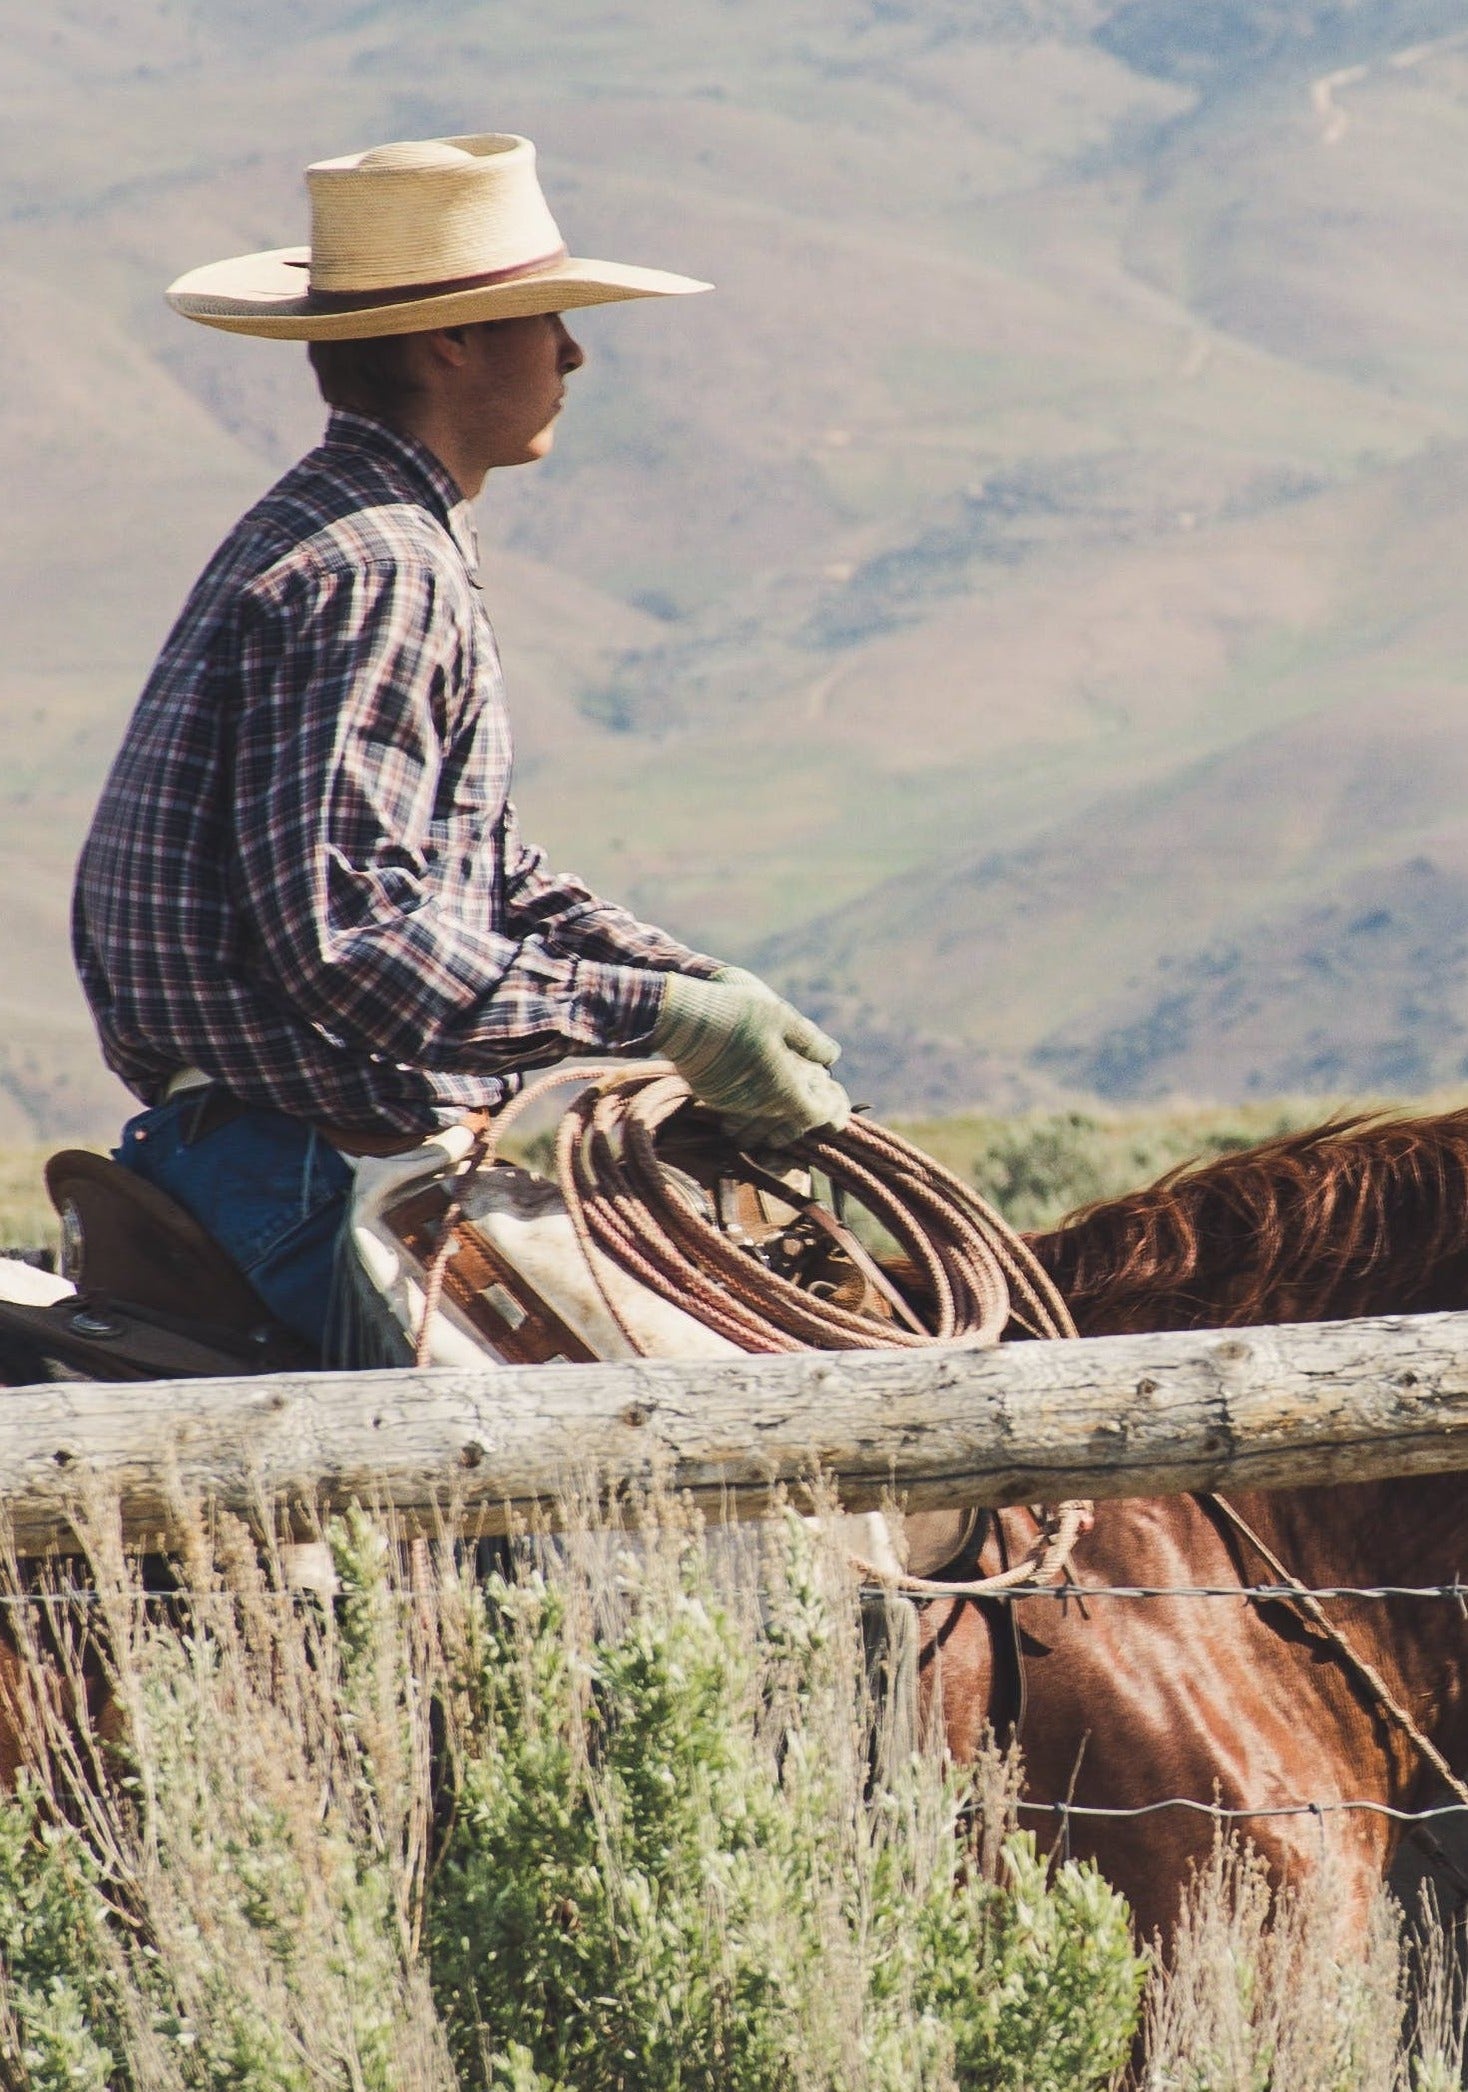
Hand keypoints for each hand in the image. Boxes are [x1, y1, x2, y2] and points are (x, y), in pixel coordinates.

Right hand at [651, 975, 849, 1146]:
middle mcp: (758, 1105)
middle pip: (789, 1129)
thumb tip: (831, 1057)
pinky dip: (752, 1108)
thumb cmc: (736, 1013)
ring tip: (785, 1094)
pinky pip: (738, 1113)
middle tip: (813, 1099)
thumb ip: (810, 1041)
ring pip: (761, 1125)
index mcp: (783, 1089)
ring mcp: (731, 1103)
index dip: (832, 1111)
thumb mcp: (782, 1017)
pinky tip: (755, 1083)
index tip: (836, 1102)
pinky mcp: (711, 1095)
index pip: (816, 1115)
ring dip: (776, 1118)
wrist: (679, 1015)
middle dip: (803, 1119)